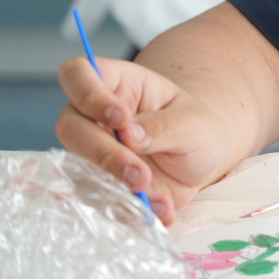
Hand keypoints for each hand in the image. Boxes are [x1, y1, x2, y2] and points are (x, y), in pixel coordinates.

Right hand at [56, 56, 233, 224]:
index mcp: (118, 84)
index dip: (89, 94)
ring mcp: (91, 151)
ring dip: (113, 185)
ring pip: (76, 166)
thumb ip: (164, 126)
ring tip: (152, 194)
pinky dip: (125, 209)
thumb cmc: (195, 127)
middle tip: (139, 173)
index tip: (119, 118)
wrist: (201, 162)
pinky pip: (95, 198)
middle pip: (71, 126)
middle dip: (103, 153)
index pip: (79, 74)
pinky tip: (158, 209)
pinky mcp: (96, 183)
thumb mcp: (193, 122)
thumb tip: (130, 135)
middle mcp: (94, 116)